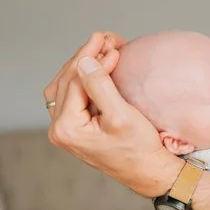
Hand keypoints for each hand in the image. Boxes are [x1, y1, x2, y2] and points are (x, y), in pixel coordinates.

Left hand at [44, 32, 182, 197]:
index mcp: (67, 128)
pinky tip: (100, 66)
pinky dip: (85, 78)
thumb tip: (85, 60)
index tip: (112, 43)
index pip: (74, 82)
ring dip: (83, 65)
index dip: (92, 59)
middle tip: (105, 39)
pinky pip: (74, 95)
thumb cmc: (140, 148)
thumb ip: (100, 86)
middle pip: (66, 81)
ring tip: (103, 48)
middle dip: (85, 57)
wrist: (149, 171)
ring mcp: (67, 128)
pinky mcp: (76, 127)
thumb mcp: (121, 115)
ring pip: (67, 85)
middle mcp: (60, 129)